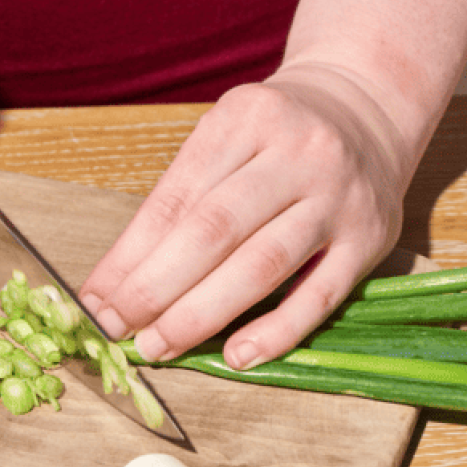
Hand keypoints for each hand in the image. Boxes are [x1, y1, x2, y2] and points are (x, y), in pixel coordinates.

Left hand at [80, 64, 411, 368]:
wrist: (367, 109)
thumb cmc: (274, 137)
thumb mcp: (226, 139)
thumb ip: (180, 200)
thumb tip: (119, 281)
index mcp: (244, 119)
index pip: (175, 199)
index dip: (129, 256)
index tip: (95, 300)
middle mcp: (296, 153)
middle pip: (214, 230)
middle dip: (156, 288)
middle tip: (118, 330)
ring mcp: (338, 196)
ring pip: (263, 264)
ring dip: (203, 313)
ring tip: (160, 346)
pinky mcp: (370, 238)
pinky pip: (320, 296)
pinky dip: (276, 331)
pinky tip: (237, 357)